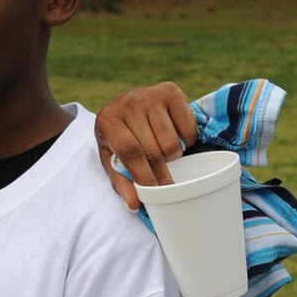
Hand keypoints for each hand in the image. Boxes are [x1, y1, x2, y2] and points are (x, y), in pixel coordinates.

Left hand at [93, 84, 196, 209]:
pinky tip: (175, 138)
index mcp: (109, 120)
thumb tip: (134, 205)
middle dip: (161, 174)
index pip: (131, 152)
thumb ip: (121, 181)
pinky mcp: (171, 91)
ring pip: (172, 142)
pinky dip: (186, 141)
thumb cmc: (117, 137)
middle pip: (153, 150)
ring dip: (172, 156)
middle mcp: (130, 103)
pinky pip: (188, 128)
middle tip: (166, 185)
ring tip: (164, 155)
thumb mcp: (110, 158)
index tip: (155, 194)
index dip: (144, 175)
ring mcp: (151, 94)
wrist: (124, 104)